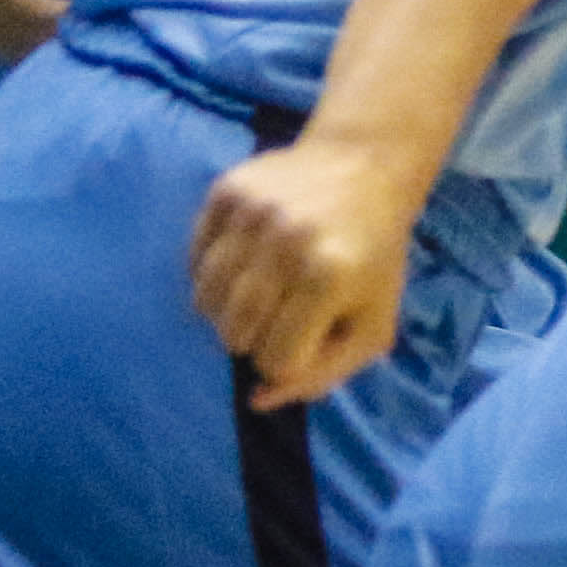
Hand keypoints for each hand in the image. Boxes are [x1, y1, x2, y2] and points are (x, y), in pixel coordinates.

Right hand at [193, 133, 425, 407]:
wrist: (365, 167)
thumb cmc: (372, 257)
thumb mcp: (374, 323)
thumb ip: (324, 374)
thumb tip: (259, 400)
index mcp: (328, 278)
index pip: (274, 359)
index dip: (288, 358)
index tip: (306, 336)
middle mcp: (286, 242)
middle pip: (234, 334)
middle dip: (255, 338)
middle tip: (282, 313)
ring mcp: (252, 213)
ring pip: (204, 302)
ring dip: (227, 311)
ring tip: (261, 292)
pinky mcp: (226, 191)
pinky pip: (193, 261)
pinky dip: (211, 275)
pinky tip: (245, 260)